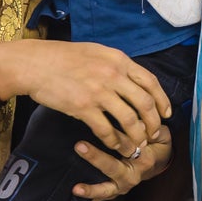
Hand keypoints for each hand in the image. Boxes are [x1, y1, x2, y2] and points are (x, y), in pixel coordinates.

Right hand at [0, 38, 170, 155]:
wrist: (35, 64)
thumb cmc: (63, 57)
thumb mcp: (97, 53)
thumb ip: (116, 65)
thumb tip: (132, 79)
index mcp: (119, 60)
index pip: (150, 82)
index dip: (162, 101)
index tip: (166, 114)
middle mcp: (113, 75)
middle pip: (144, 103)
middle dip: (153, 122)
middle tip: (154, 134)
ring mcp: (99, 92)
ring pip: (129, 120)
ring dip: (137, 136)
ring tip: (138, 146)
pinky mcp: (83, 108)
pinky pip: (106, 130)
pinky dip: (115, 142)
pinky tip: (117, 148)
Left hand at [72, 123, 171, 200]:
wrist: (158, 164)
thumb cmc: (156, 145)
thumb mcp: (161, 135)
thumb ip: (152, 128)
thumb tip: (140, 123)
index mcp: (145, 159)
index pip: (129, 147)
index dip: (117, 137)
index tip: (102, 124)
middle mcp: (134, 176)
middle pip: (113, 168)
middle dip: (95, 157)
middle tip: (79, 146)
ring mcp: (123, 186)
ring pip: (106, 189)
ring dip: (91, 189)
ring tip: (76, 188)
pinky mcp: (115, 192)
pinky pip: (102, 197)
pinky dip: (89, 199)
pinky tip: (75, 197)